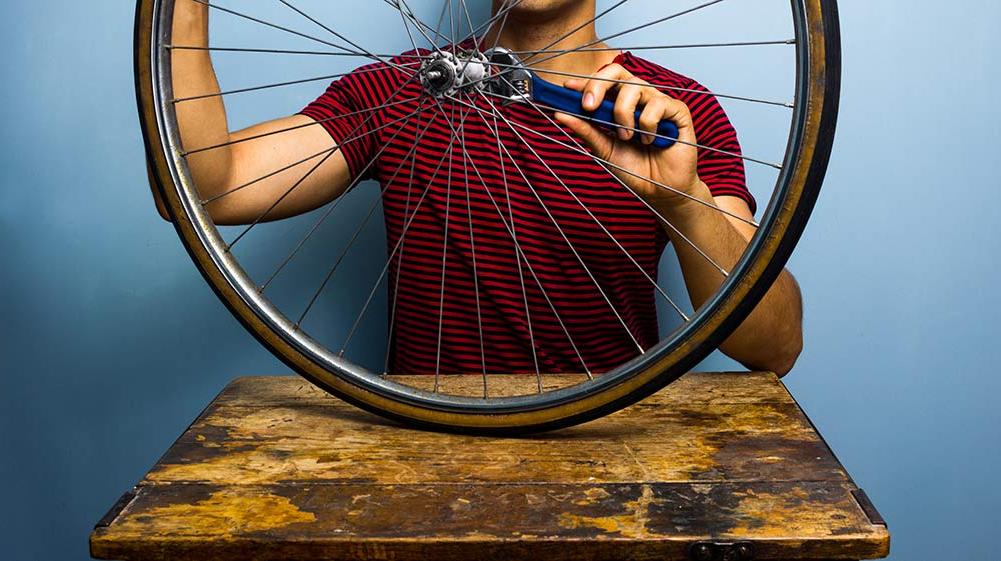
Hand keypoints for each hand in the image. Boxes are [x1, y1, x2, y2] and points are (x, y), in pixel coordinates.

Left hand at [553, 63, 704, 212]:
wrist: (659, 190)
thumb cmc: (634, 169)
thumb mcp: (604, 149)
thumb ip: (586, 130)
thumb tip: (560, 113)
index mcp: (619, 103)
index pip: (601, 81)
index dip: (584, 81)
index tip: (567, 88)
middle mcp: (638, 97)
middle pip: (617, 72)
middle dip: (599, 85)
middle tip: (589, 107)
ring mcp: (657, 101)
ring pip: (635, 87)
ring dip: (624, 113)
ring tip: (627, 137)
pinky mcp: (677, 110)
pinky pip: (658, 104)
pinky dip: (648, 124)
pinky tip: (650, 141)